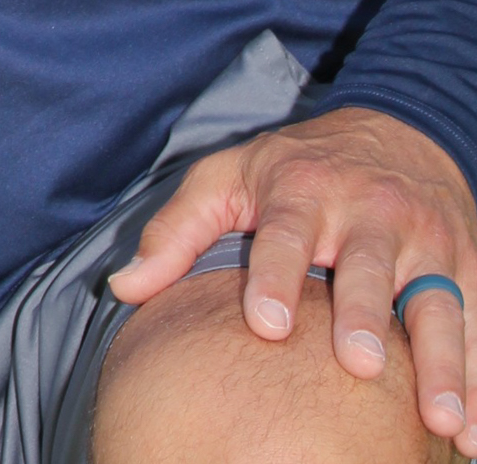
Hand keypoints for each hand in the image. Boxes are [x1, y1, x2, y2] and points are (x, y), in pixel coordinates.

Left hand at [109, 105, 476, 452]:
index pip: (286, 232)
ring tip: (441, 420)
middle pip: (370, 268)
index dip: (276, 274)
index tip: (266, 323)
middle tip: (360, 365)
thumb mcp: (231, 176)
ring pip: (438, 302)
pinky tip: (474, 436)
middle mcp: (370, 214)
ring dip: (443, 362)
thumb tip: (121, 288)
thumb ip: (177, 230)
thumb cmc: (297, 167)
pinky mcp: (467, 267)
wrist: (399, 130)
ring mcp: (425, 242)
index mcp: (305, 190)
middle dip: (366, 316)